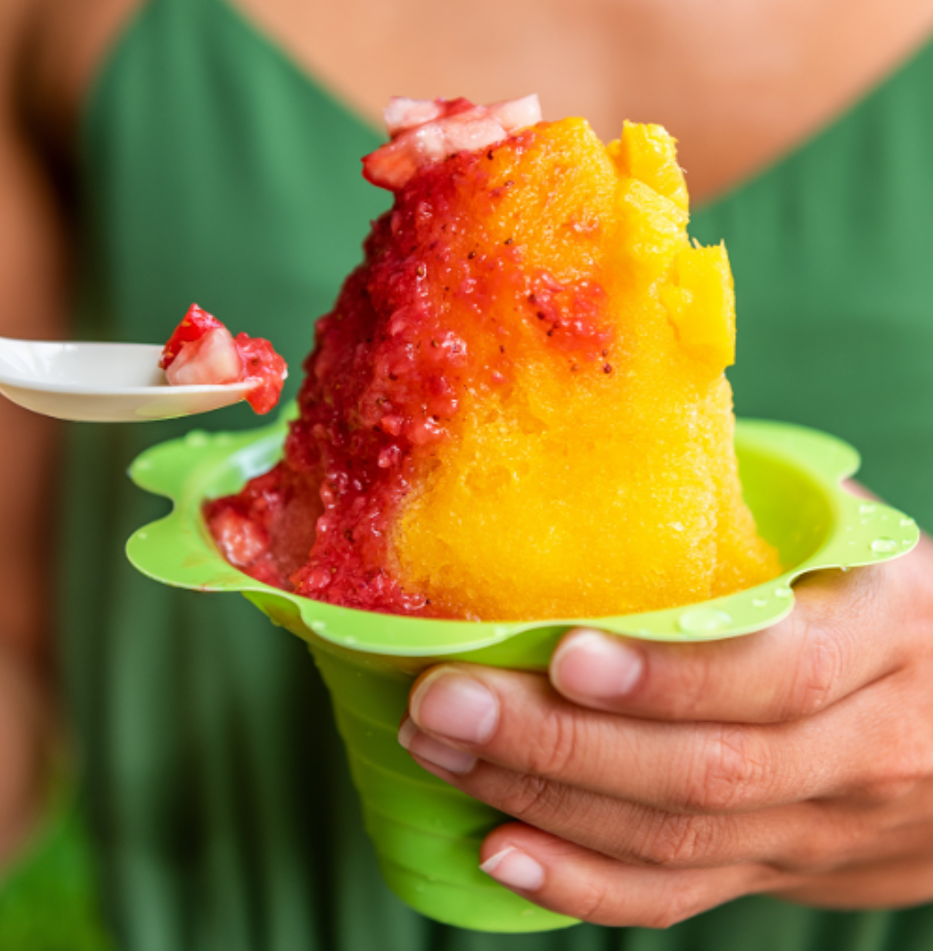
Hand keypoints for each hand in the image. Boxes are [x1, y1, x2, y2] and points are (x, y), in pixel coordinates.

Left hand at [397, 536, 932, 926]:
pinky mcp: (777, 874)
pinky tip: (497, 850)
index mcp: (887, 634)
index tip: (560, 652)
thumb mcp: (852, 550)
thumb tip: (617, 427)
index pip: (778, 672)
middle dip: (557, 742)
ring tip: (436, 747)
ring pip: (676, 836)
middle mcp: (865, 745)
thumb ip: (758, 514)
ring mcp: (822, 824)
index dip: (667, 675)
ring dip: (541, 797)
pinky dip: (581, 884)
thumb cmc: (872, 606)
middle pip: (706, 769)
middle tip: (440, 701)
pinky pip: (677, 896)